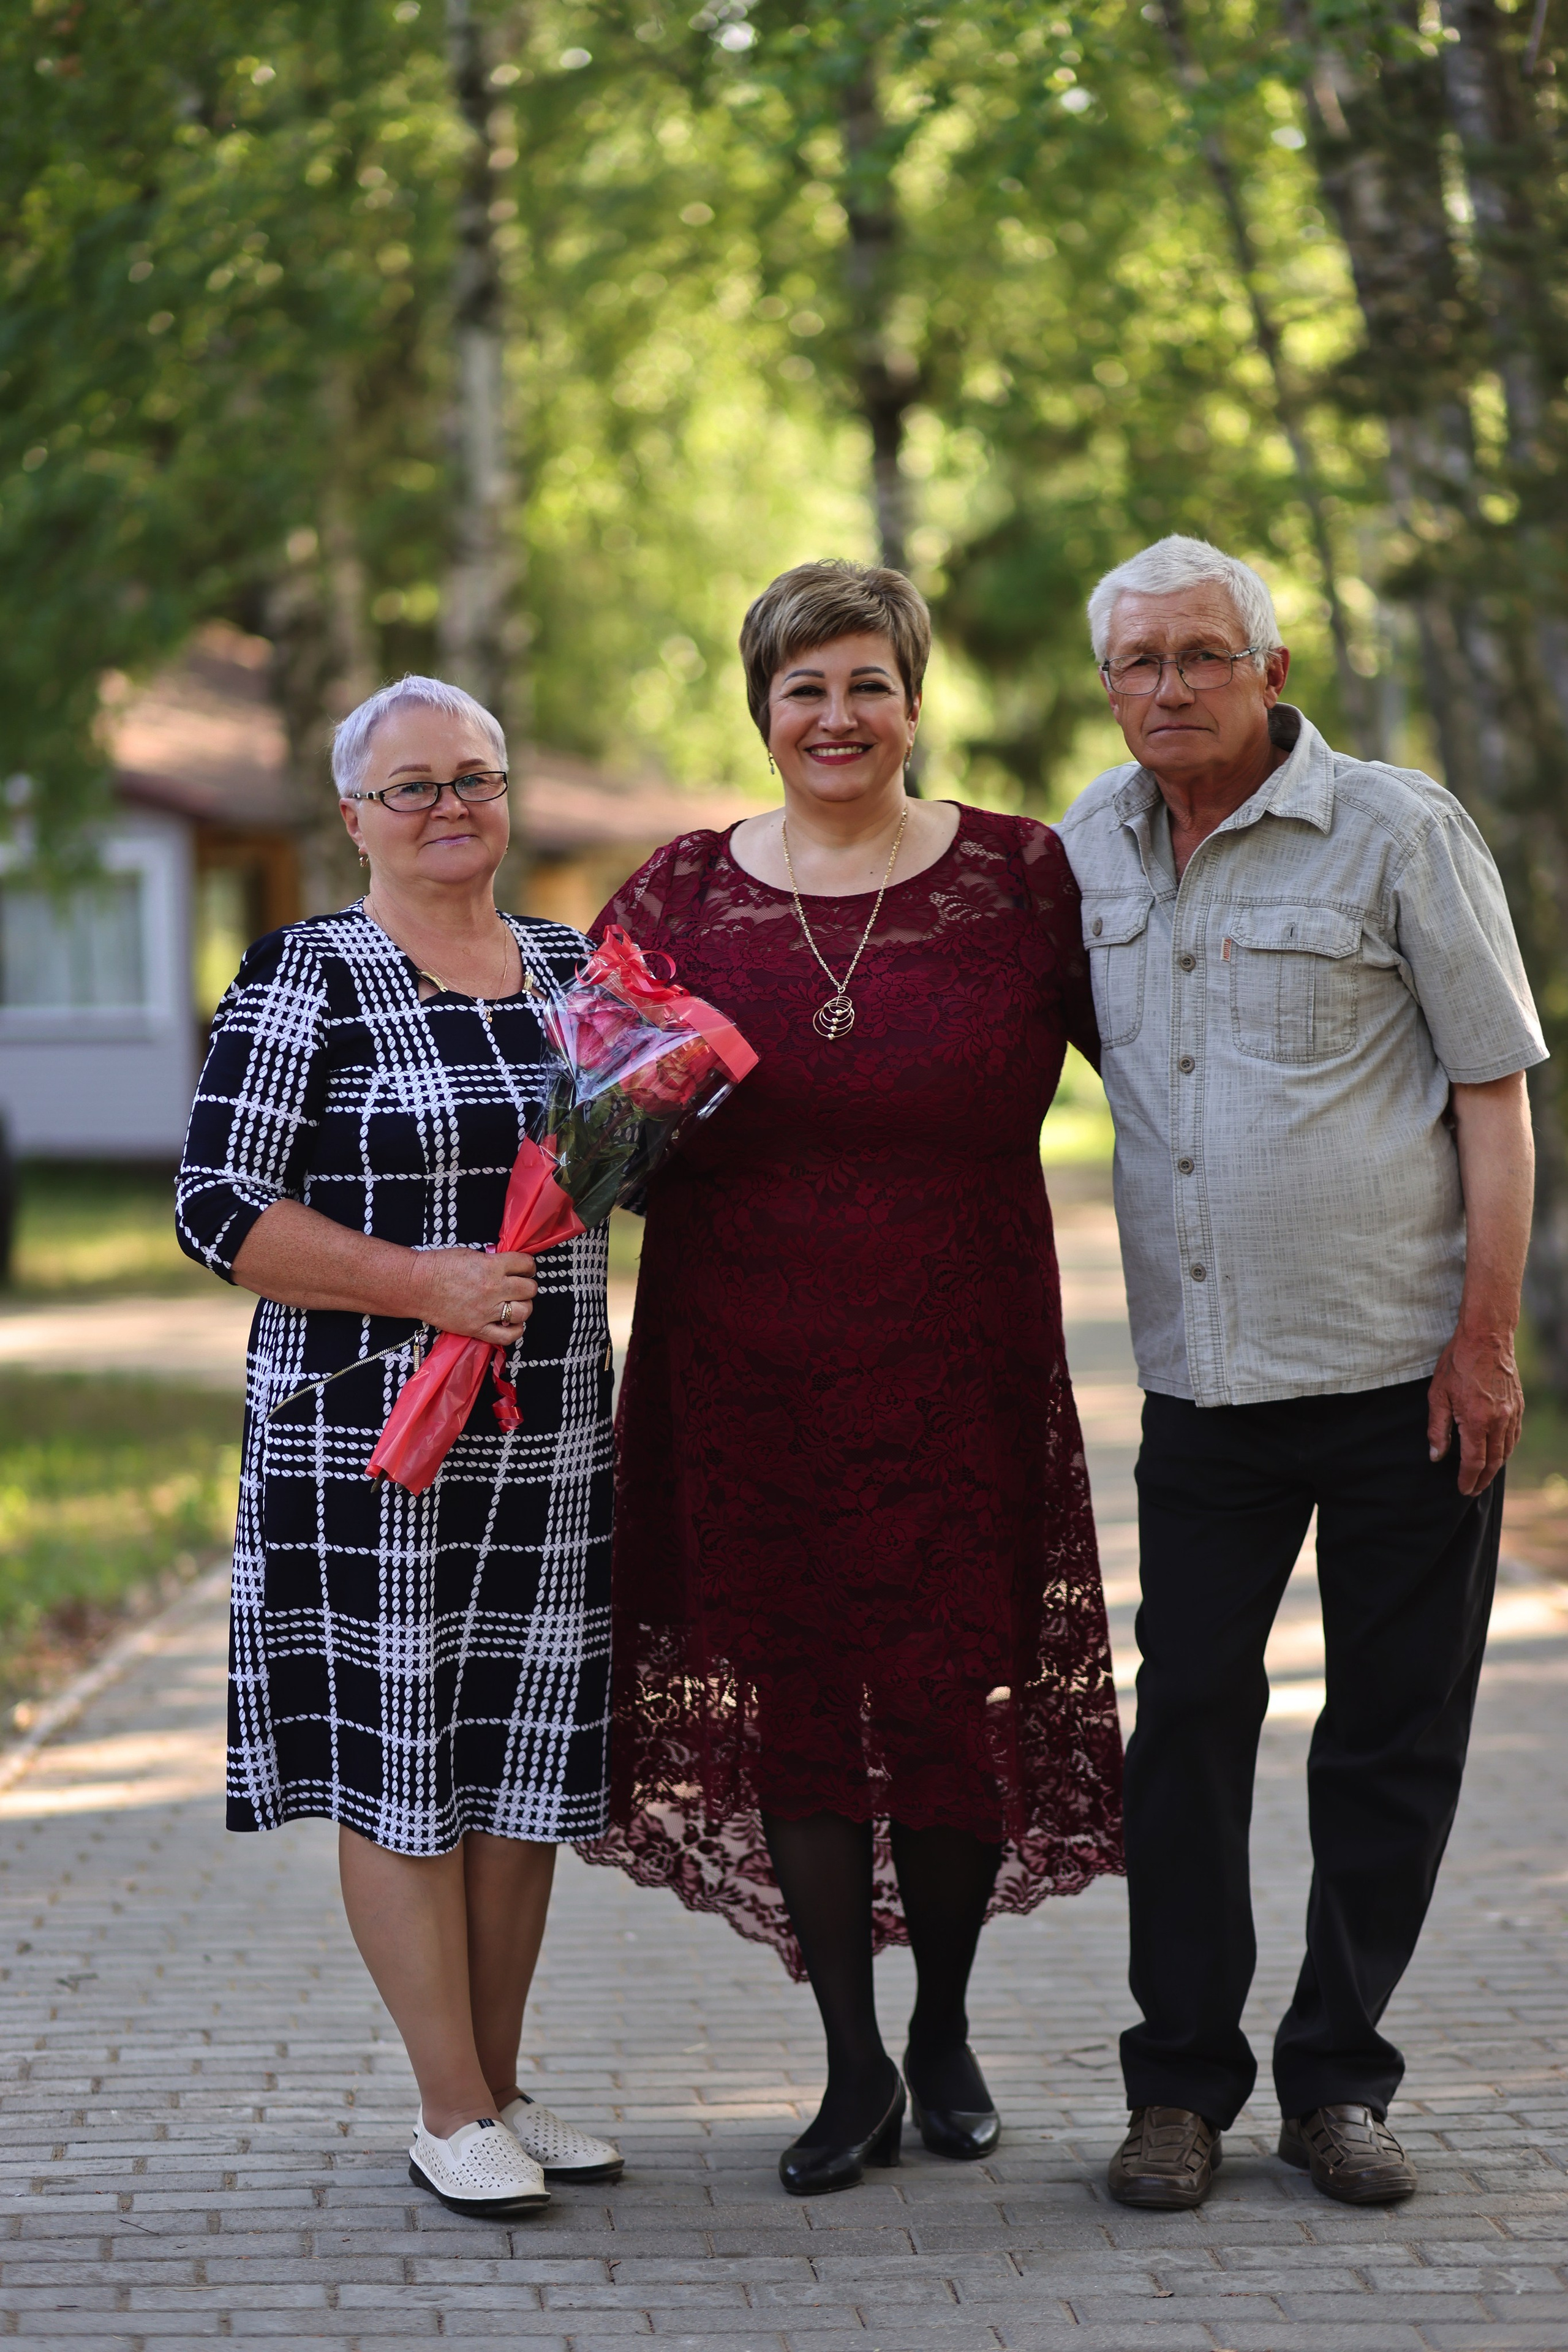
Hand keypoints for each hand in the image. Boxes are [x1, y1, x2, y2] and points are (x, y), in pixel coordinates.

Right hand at [408, 1248, 536, 1346]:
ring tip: (515, 1304)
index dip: (528, 1266)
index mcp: (492, 1266)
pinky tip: (511, 1324)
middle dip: (527, 1286)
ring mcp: (486, 1311)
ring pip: (524, 1312)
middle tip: (519, 1287)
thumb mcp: (471, 1254)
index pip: (526, 1264)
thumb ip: (493, 1262)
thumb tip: (507, 1268)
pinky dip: (515, 1331)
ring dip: (523, 1307)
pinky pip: (507, 1336)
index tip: (525, 1269)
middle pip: (529, 1289)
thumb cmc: (438, 1267)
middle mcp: (493, 1289)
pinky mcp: (477, 1328)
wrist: (416, 1285)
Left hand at [1426, 1326, 1523, 1495]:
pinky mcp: (1518, 1405)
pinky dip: (1506, 1449)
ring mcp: (1511, 1413)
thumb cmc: (1457, 1363)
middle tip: (1472, 1491)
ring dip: (1496, 1467)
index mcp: (1476, 1421)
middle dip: (1482, 1479)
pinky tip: (1499, 1452)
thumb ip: (1437, 1429)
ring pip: (1506, 1450)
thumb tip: (1436, 1456)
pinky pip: (1514, 1435)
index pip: (1474, 1462)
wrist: (1487, 1337)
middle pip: (1493, 1461)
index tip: (1462, 1490)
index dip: (1468, 1479)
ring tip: (1484, 1477)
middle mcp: (1498, 1421)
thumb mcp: (1438, 1395)